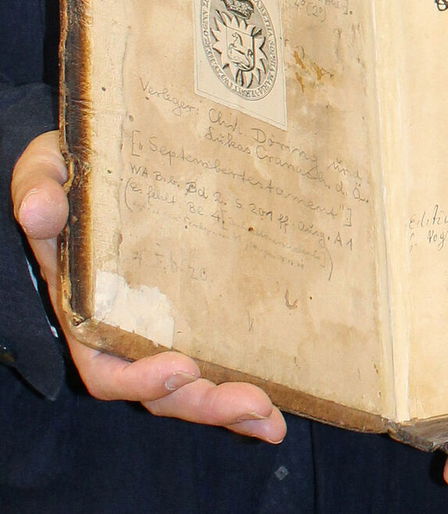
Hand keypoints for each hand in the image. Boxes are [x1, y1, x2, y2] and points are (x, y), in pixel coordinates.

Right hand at [10, 130, 285, 440]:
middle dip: (204, 402)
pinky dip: (250, 370)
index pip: (104, 364)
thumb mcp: (44, 168)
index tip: (180, 370)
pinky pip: (222, 346)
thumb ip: (37, 187)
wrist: (107, 151)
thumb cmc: (72, 167)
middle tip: (256, 406)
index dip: (139, 378)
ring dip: (231, 403)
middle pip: (160, 387)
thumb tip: (40, 211)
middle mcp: (126, 325)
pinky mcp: (202, 300)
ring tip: (273, 418)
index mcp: (85, 307)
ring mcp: (167, 316)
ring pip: (193, 380)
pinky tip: (287, 388)